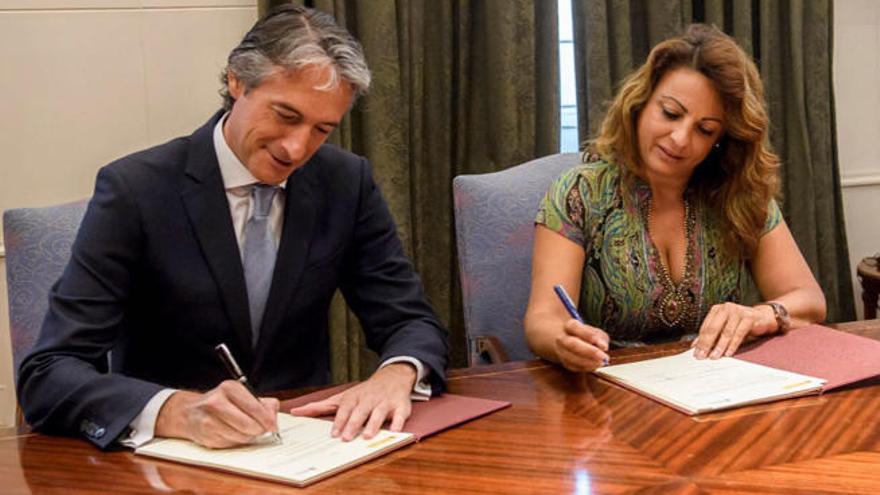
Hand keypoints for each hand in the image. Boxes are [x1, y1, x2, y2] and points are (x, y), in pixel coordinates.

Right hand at [155, 381, 279, 448]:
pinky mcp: (206, 436)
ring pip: (241, 436)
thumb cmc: (223, 403)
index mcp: (229, 388)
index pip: (255, 407)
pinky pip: (231, 444)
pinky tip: (231, 433)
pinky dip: (236, 441)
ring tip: (245, 430)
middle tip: (261, 430)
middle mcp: (216, 402)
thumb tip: (273, 418)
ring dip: (248, 437)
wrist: (190, 412)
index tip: (273, 426)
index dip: (268, 420)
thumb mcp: (243, 395)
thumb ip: (264, 404)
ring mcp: (209, 420)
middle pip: (248, 424)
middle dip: (259, 430)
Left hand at [289, 363, 416, 440]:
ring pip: (378, 413)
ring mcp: (385, 402)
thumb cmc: (363, 393)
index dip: (340, 421)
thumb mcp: (341, 397)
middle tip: (346, 438)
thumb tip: (295, 412)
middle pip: (360, 412)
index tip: (334, 434)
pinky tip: (395, 430)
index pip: (345, 409)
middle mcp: (369, 399)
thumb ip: (319, 407)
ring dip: (373, 424)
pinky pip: (400, 414)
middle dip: (353, 424)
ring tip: (367, 436)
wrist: (392, 377)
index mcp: (354, 398)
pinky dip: (398, 422)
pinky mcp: (400, 406)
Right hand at [554, 319, 609, 371]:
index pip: (575, 327)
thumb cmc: (584, 335)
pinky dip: (586, 367)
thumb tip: (603, 347)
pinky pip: (574, 366)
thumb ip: (600, 337)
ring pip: (571, 358)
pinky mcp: (564, 362)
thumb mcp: (594, 331)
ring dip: (588, 362)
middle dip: (589, 351)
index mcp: (569, 326)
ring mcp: (561, 351)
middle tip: (603, 356)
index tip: (602, 343)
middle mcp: (562, 338)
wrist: (566, 340)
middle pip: (572, 344)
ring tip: (601, 362)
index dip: (588, 335)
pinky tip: (595, 365)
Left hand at [693, 302, 775, 358]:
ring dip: (719, 346)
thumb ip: (712, 336)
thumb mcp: (724, 327)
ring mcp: (737, 312)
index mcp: (716, 310)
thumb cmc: (740, 323)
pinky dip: (732, 345)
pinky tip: (728, 353)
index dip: (699, 341)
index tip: (695, 353)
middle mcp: (725, 308)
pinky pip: (738, 334)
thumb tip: (696, 347)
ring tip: (714, 357)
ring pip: (726, 332)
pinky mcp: (749, 317)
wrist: (762, 317)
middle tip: (702, 356)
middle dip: (706, 344)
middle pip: (713, 329)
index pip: (705, 327)